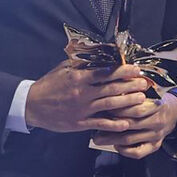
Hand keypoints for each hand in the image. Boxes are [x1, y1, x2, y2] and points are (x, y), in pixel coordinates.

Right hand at [25, 61, 149, 132]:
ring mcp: (82, 109)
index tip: (136, 69)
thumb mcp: (64, 68)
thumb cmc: (50, 85)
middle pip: (112, 88)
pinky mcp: (80, 123)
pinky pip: (100, 124)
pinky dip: (114, 124)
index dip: (123, 71)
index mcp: (79, 77)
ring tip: (141, 99)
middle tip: (144, 83)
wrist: (32, 105)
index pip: (106, 72)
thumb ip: (81, 62)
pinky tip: (127, 123)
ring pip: (109, 105)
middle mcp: (82, 93)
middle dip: (130, 86)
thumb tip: (99, 53)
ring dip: (127, 102)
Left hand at [91, 91, 176, 158]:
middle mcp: (157, 121)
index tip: (102, 108)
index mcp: (156, 105)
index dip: (117, 109)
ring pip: (131, 139)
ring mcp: (156, 135)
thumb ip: (132, 90)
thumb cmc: (154, 100)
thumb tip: (111, 85)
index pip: (135, 108)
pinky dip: (125, 151)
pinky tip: (116, 146)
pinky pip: (138, 152)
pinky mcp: (155, 146)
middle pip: (131, 124)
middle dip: (111, 125)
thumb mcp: (148, 91)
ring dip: (112, 139)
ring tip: (97, 138)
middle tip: (95, 126)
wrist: (174, 113)